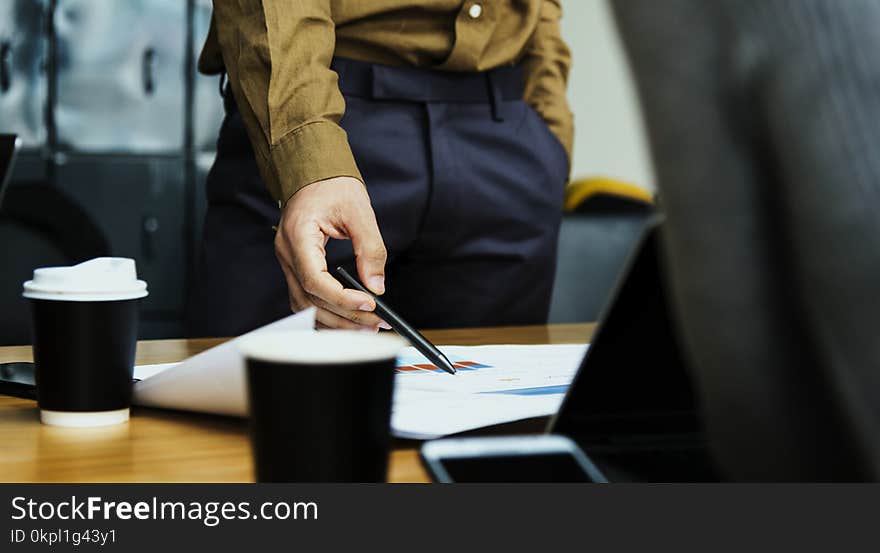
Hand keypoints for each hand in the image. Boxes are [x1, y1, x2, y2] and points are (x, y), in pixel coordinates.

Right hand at [275, 176, 389, 330]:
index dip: (341, 298)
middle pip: (310, 299)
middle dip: (344, 316)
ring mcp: (288, 262)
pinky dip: (325, 313)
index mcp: (298, 235)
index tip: (368, 305)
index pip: (314, 279)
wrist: (313, 174)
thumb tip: (376, 286)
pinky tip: (346, 319)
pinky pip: (305, 299)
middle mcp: (287, 253)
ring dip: (335, 321)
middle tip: (375, 324)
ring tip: (365, 327)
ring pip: (305, 305)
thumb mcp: (359, 211)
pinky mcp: (295, 267)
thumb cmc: (332, 186)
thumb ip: (370, 249)